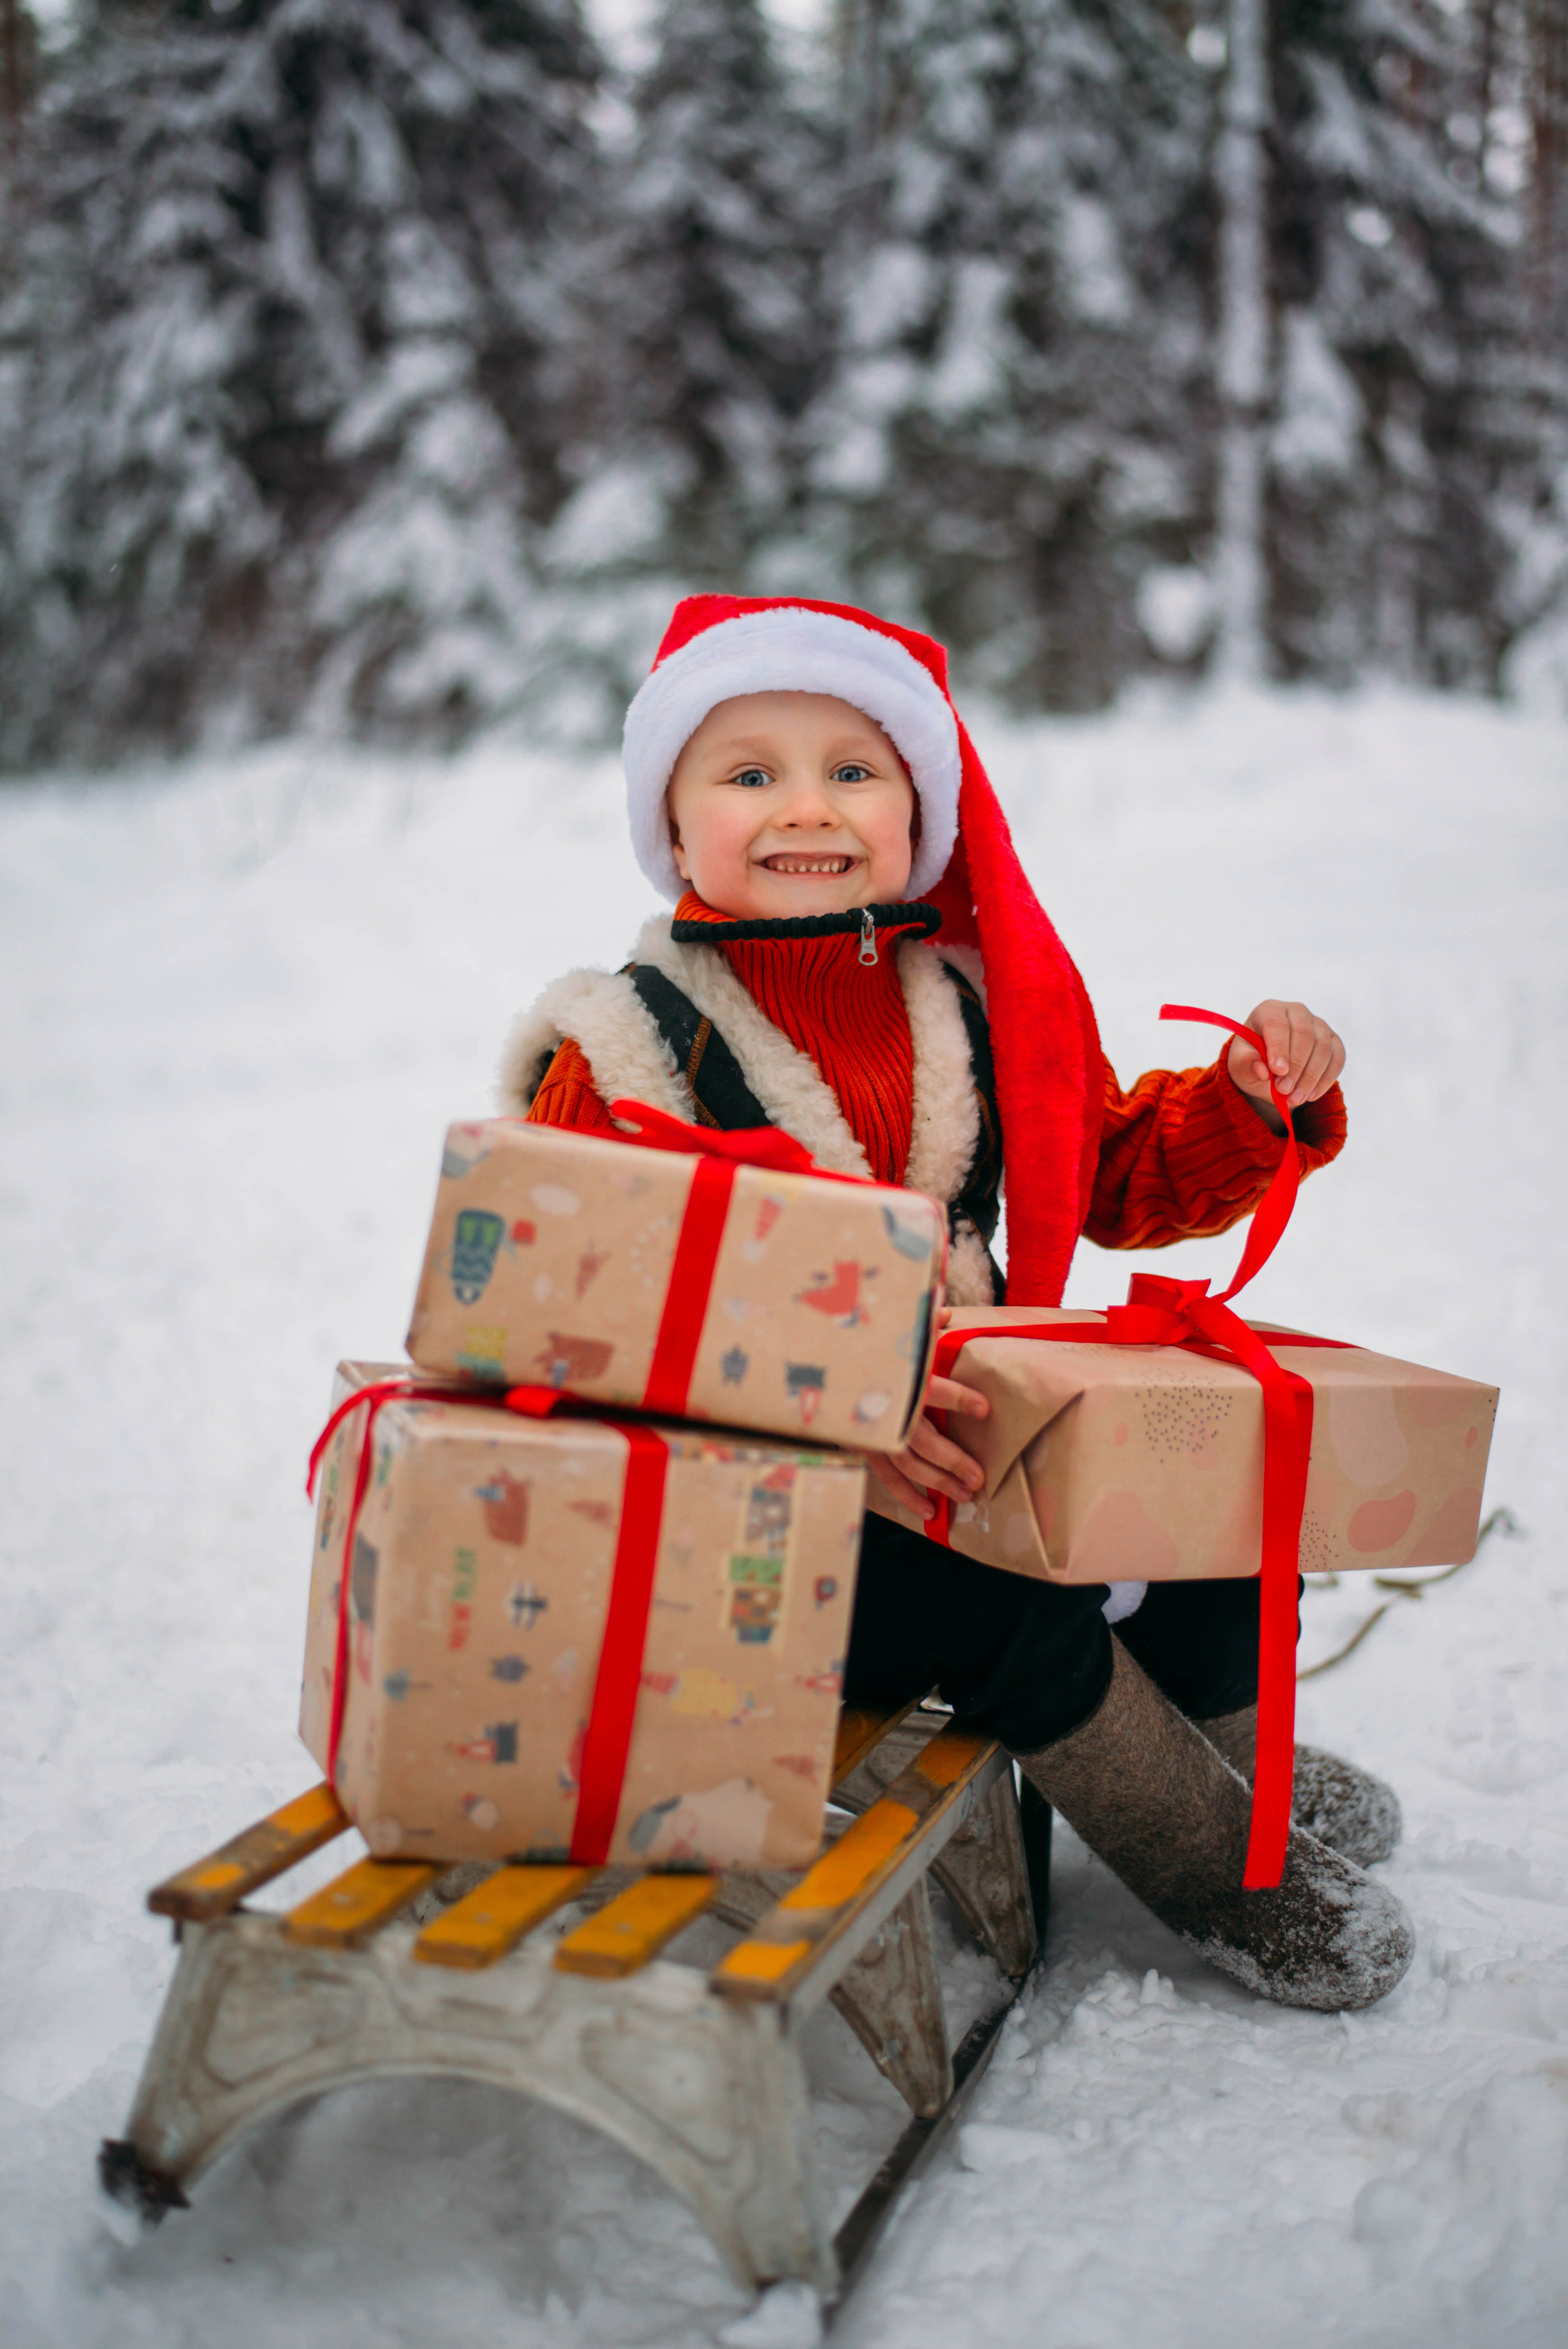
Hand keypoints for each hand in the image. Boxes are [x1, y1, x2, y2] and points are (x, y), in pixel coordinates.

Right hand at [865, 1309, 989, 1522]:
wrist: (807, 1365)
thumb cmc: (856, 1346)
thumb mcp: (887, 1330)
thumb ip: (919, 1323)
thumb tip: (943, 1306)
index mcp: (897, 1379)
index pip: (931, 1390)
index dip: (959, 1400)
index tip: (985, 1409)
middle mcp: (884, 1411)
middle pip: (923, 1440)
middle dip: (953, 1460)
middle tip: (979, 1477)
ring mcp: (872, 1435)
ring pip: (908, 1465)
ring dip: (938, 1483)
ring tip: (966, 1495)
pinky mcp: (863, 1449)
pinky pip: (887, 1478)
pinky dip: (907, 1496)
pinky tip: (929, 1511)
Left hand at [1227, 1000, 1344, 1129]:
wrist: (1270, 1070)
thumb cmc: (1252, 1061)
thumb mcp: (1239, 1065)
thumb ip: (1245, 1064)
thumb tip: (1260, 1069)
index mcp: (1269, 1010)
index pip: (1278, 1024)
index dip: (1279, 1048)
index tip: (1277, 1071)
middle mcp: (1296, 1011)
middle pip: (1304, 1035)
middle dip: (1296, 1067)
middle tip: (1284, 1091)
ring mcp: (1318, 1024)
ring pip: (1323, 1047)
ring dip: (1311, 1076)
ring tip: (1295, 1098)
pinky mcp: (1333, 1040)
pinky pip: (1337, 1057)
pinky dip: (1326, 1079)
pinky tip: (1311, 1095)